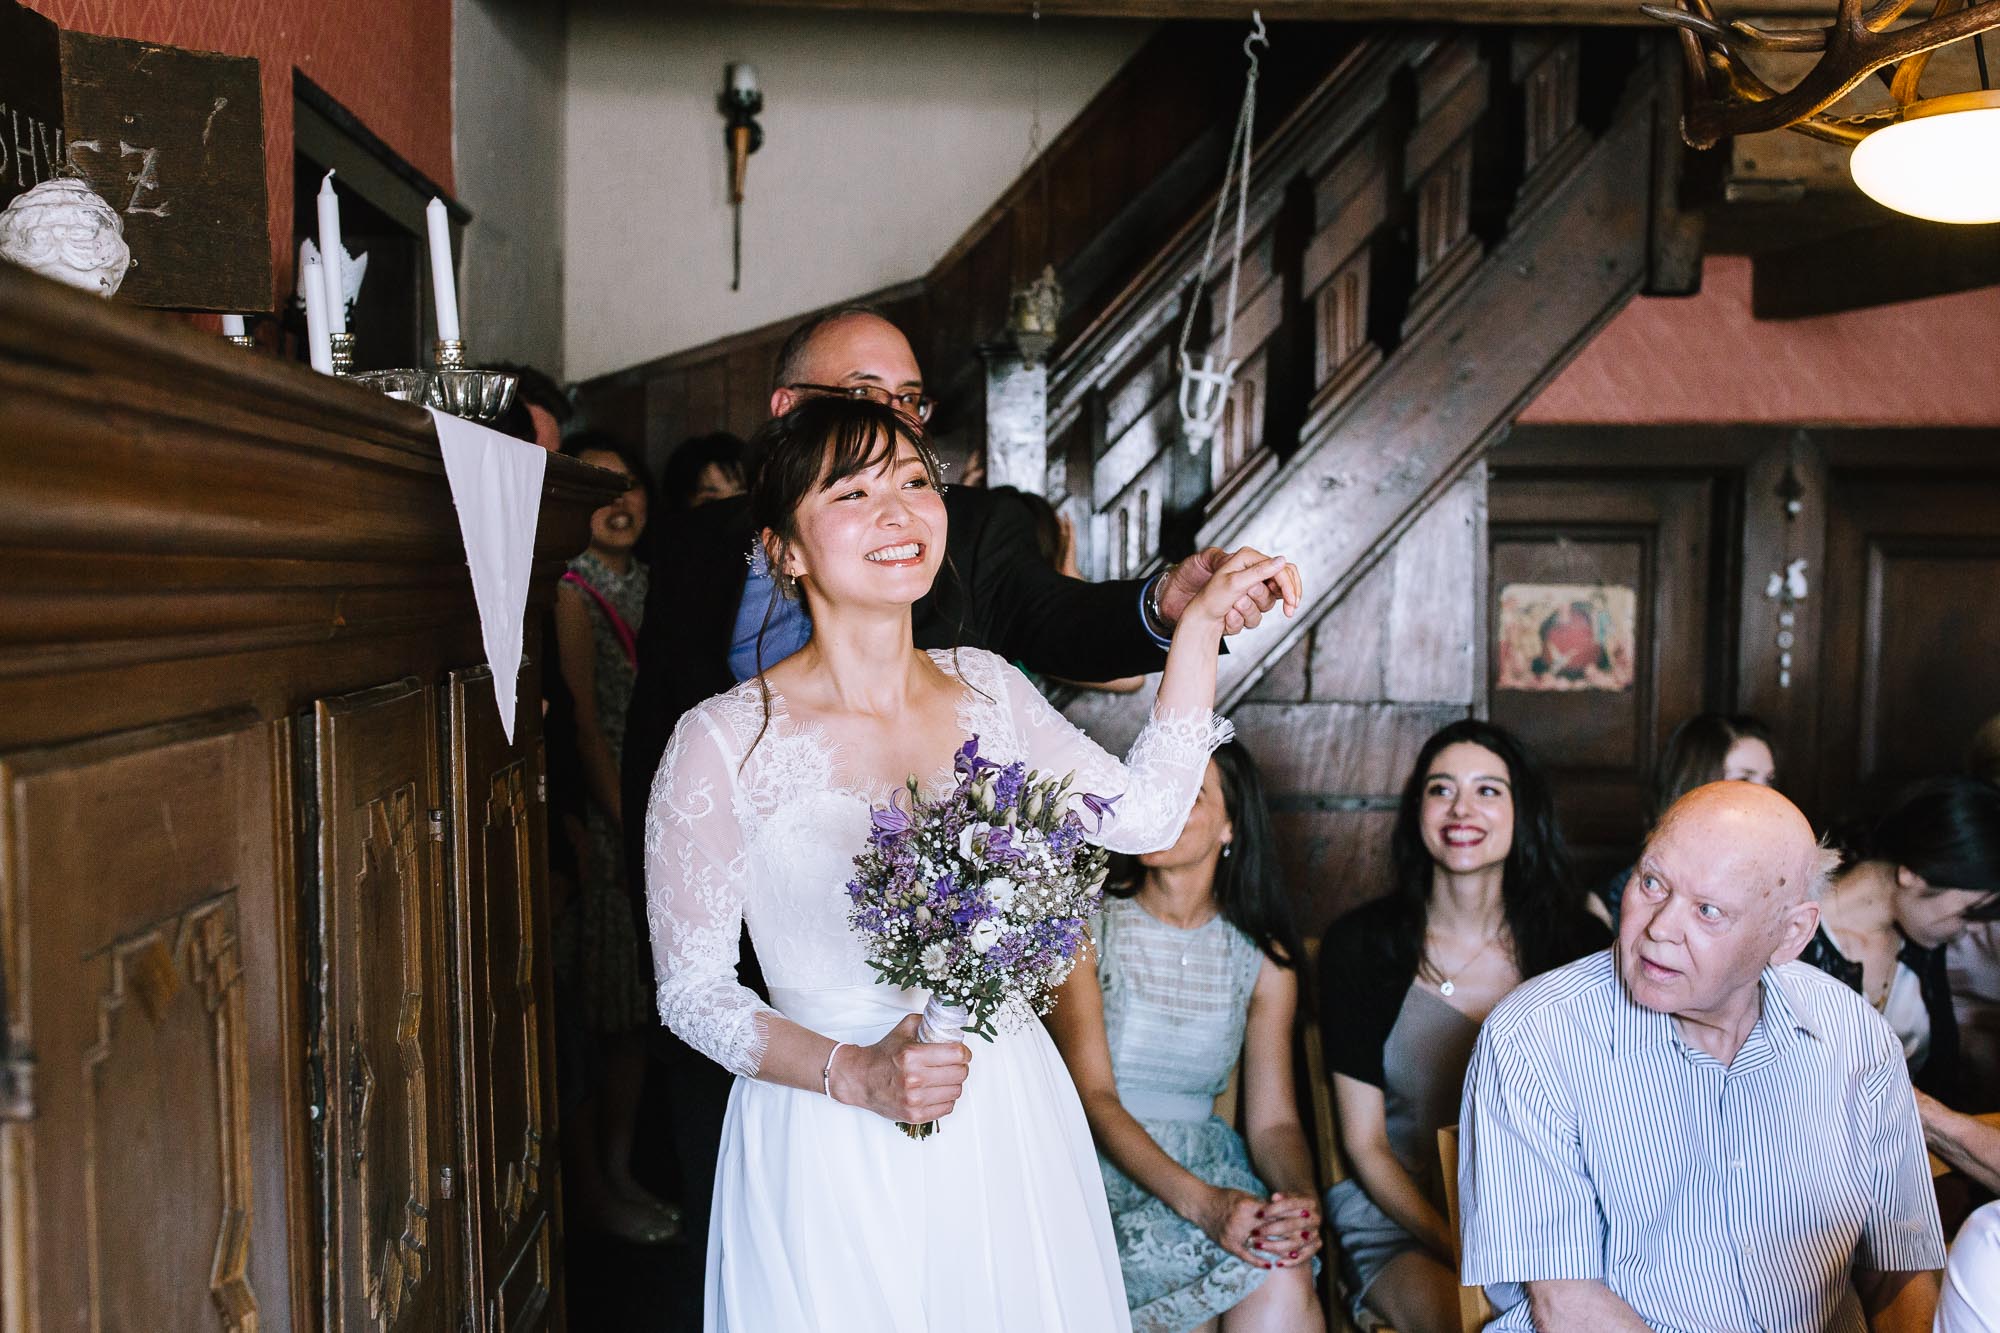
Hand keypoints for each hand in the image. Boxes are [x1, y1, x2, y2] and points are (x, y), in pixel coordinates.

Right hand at [829, 1013, 970, 1124]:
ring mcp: (914, 1100)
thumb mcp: (902, 1030)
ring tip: (944, 1078)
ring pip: (956, 1092)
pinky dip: (946, 1099)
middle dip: (960, 1067)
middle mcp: (913, 1079)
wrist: (860, 1079)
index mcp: (912, 1056)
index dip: (964, 1052)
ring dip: (953, 1084)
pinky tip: (937, 1092)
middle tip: (953, 1065)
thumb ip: (926, 1022)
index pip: (956, 1054)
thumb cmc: (882, 1056)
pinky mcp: (914, 1115)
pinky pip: (946, 1108)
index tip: (962, 1053)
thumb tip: (949, 1023)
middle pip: (959, 1074)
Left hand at [1158, 546, 1302, 635]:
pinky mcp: (1242, 607)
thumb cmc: (1208, 596)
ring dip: (1249, 609)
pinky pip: (1254, 617)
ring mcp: (1246, 591)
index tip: (1292, 603)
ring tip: (1232, 606)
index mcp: (1248, 560)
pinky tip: (1227, 616)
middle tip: (1286, 611)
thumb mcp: (1234, 582)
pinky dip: (1240, 619)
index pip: (1282, 569)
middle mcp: (1249, 574)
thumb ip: (1260, 572)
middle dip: (1278, 600)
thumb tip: (1282, 561)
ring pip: (1267, 605)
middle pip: (1279, 587)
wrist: (1191, 619)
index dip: (1290, 586)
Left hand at [1246, 1190, 1322, 1267]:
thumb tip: (1276, 1197)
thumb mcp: (1284, 1201)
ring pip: (1295, 1242)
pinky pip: (1304, 1256)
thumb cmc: (1289, 1209)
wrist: (1303, 1221)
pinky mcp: (1316, 1246)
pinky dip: (1290, 1261)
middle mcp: (1315, 1218)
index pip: (1290, 1204)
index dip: (1273, 1209)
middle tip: (1255, 1232)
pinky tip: (1277, 1262)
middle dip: (1270, 1229)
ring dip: (1275, 1246)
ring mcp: (1316, 1233)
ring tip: (1259, 1246)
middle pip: (1291, 1225)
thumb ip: (1280, 1200)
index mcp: (1308, 1203)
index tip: (1259, 1214)